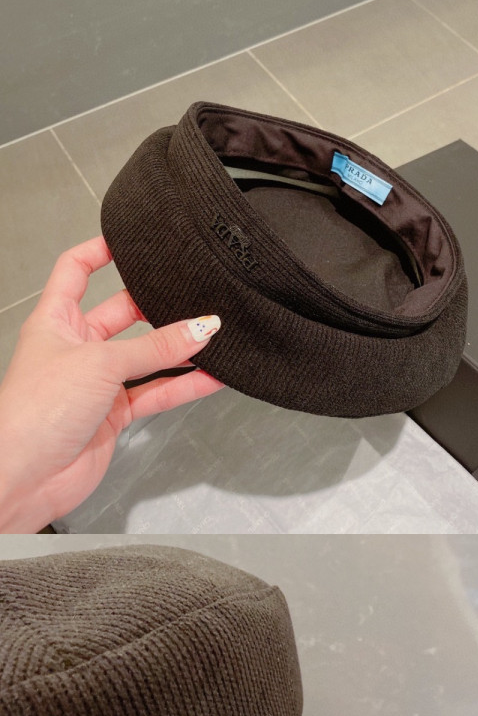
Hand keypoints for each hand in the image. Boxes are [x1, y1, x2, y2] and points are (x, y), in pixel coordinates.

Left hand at [0, 236, 221, 527]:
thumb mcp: (98, 364)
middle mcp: (74, 348)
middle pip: (122, 314)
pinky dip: (183, 385)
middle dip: (156, 307)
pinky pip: (155, 392)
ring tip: (214, 337)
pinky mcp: (112, 415)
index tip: (132, 239)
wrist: (24, 476)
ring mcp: (94, 383)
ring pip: (145, 358)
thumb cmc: (33, 414)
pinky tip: (209, 376)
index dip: (100, 251)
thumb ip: (154, 348)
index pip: (74, 270)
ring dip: (177, 351)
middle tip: (193, 296)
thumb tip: (198, 328)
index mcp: (54, 320)